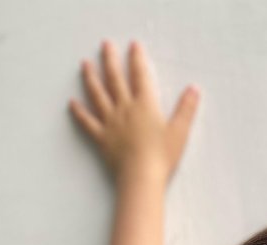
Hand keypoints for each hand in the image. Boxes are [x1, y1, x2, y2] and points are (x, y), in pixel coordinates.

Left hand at [69, 40, 199, 182]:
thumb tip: (194, 89)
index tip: (133, 45)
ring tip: (85, 64)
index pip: (140, 75)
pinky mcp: (101, 138)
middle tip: (105, 45)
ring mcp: (110, 122)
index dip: (137, 59)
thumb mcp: (180, 132)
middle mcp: (125, 108)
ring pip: (97, 94)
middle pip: (114, 78)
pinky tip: (72, 103)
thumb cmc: (162, 157)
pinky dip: (79, 112)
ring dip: (90, 77)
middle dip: (110, 59)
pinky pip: (87, 122)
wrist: (141, 177)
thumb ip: (186, 109)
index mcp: (145, 105)